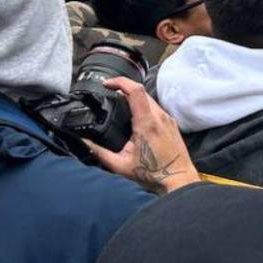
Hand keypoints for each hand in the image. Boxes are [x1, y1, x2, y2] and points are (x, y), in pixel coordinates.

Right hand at [87, 78, 200, 194]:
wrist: (178, 180)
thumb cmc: (152, 174)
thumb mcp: (120, 165)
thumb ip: (99, 152)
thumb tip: (83, 141)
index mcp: (147, 123)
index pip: (135, 90)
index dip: (119, 82)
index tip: (106, 84)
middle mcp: (160, 117)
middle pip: (141, 92)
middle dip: (123, 89)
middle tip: (109, 94)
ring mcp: (168, 119)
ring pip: (149, 99)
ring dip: (134, 98)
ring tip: (119, 105)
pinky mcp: (172, 124)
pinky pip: (156, 109)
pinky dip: (143, 107)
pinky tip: (134, 118)